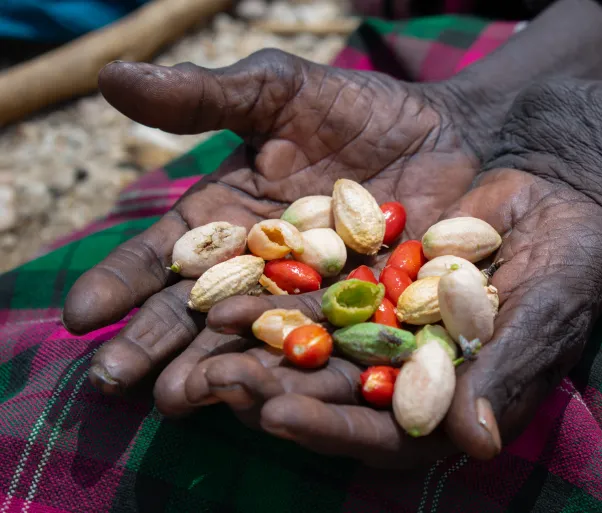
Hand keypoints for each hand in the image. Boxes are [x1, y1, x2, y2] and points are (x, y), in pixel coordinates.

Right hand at [62, 49, 489, 403]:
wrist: (452, 133)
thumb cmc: (362, 109)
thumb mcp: (281, 91)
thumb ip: (205, 96)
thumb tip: (111, 77)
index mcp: (232, 220)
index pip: (169, 255)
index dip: (125, 280)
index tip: (84, 311)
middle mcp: (266, 270)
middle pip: (202, 309)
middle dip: (158, 343)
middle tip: (118, 379)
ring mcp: (316, 300)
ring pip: (257, 338)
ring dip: (217, 368)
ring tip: (178, 398)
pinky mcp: (369, 320)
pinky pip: (331, 347)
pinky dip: (302, 369)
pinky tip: (271, 396)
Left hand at [176, 80, 601, 466]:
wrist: (548, 152)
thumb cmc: (570, 240)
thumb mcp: (554, 296)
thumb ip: (511, 364)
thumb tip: (476, 444)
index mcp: (423, 378)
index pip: (366, 423)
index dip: (321, 424)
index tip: (272, 414)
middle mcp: (375, 341)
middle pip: (303, 379)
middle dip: (247, 385)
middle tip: (191, 387)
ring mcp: (347, 285)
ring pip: (274, 321)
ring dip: (218, 335)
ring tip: (159, 348)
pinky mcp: (326, 232)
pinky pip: (275, 251)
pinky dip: (233, 260)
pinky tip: (184, 271)